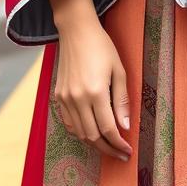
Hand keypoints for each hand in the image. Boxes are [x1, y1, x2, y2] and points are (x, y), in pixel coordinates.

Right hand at [50, 0, 131, 160]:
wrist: (76, 31)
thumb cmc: (102, 47)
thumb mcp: (119, 70)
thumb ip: (121, 100)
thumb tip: (124, 127)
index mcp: (96, 92)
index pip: (107, 128)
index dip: (118, 144)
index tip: (128, 151)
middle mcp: (77, 99)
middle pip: (92, 136)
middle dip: (107, 149)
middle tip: (120, 154)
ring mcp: (65, 99)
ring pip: (79, 133)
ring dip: (94, 143)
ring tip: (108, 146)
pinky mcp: (58, 96)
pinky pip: (68, 123)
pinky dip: (80, 132)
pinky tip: (91, 133)